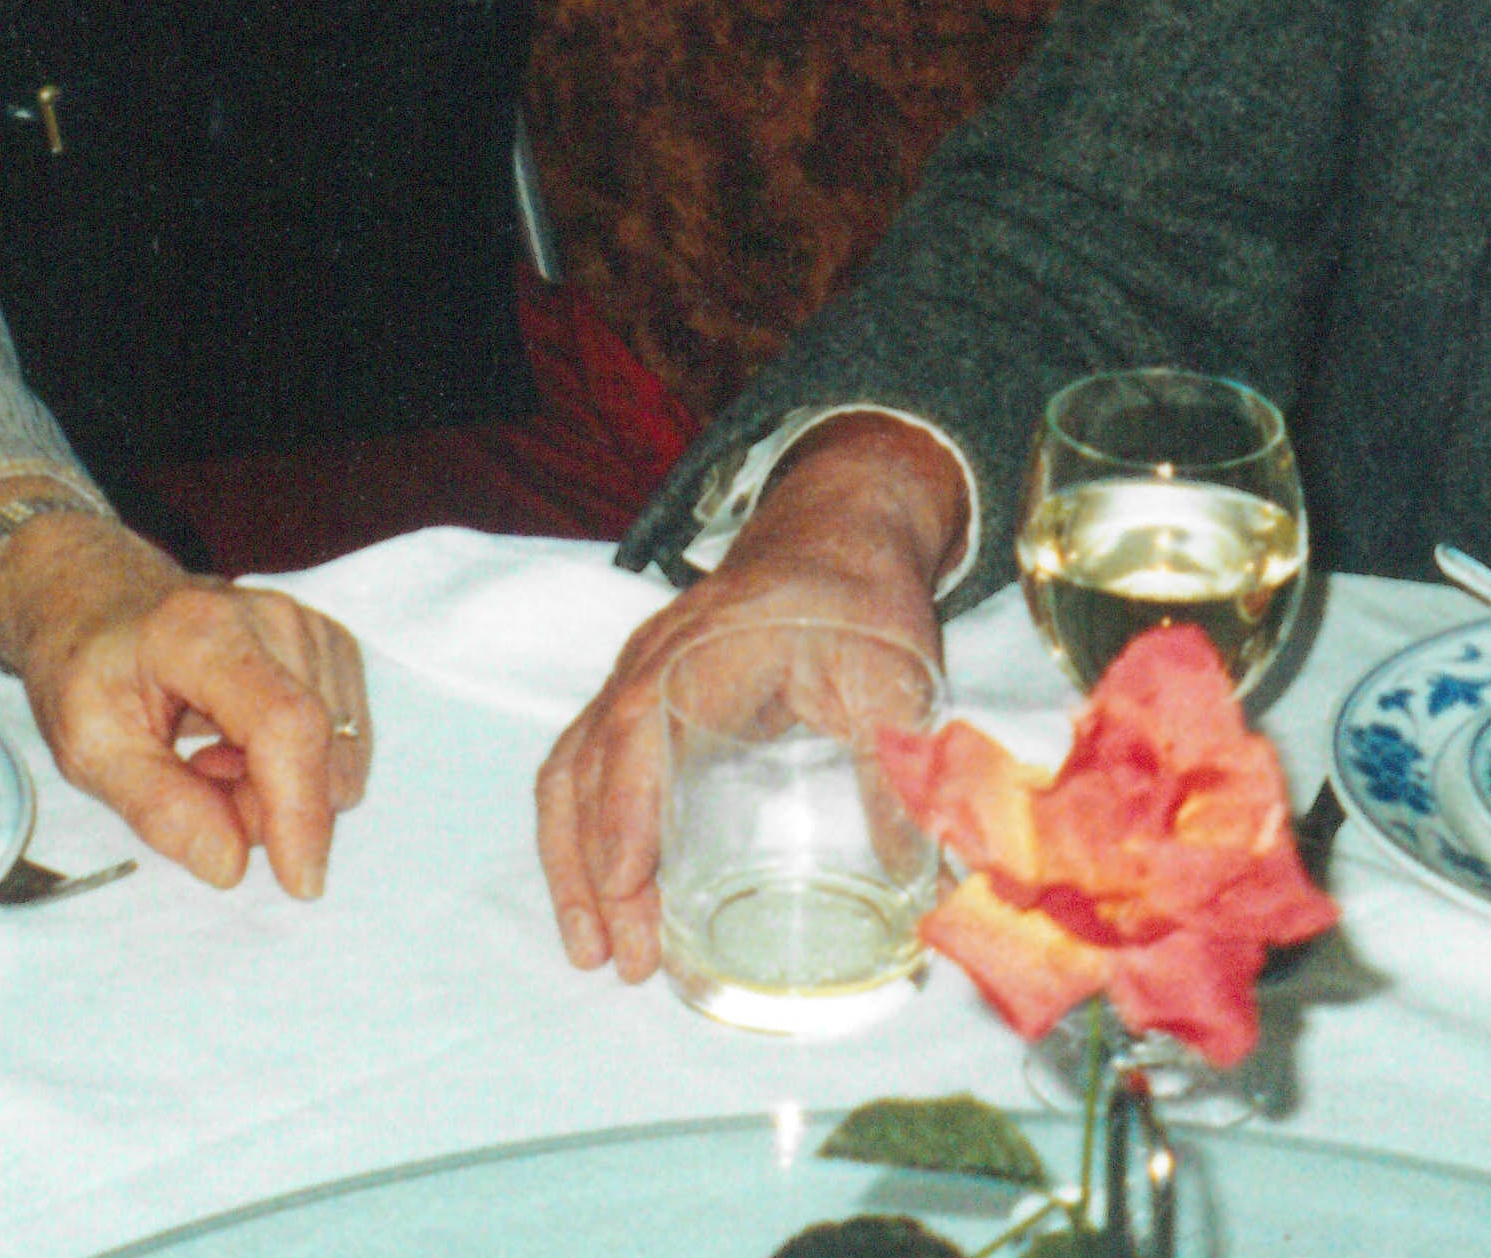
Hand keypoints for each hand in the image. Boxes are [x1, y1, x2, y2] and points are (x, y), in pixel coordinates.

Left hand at [0, 512, 371, 894]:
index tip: (299, 881)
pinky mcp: (332, 648)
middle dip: (266, 808)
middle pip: (316, 750)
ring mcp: (312, 629)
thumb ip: (159, 807)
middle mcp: (275, 620)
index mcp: (204, 634)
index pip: (284, 724)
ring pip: (336, 754)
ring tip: (208, 761)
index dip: (299, 809)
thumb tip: (230, 864)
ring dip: (276, 789)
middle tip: (192, 787)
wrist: (102, 601)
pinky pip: (339, 741)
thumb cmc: (88, 668)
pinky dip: (292, 767)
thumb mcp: (89, 747)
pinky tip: (237, 746)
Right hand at [531, 413, 963, 980]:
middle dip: (589, 873)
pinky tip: (601, 888)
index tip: (628, 899)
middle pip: (586, 771)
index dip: (624, 823)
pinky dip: (578, 831)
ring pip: (568, 771)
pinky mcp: (636, 690)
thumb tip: (922, 888)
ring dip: (569, 862)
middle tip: (615, 960)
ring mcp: (633, 674)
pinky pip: (580, 762)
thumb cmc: (861, 600)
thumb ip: (899, 776)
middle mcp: (651, 663)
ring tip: (592, 946)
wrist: (837, 530)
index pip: (639, 742)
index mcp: (706, 654)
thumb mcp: (894, 680)